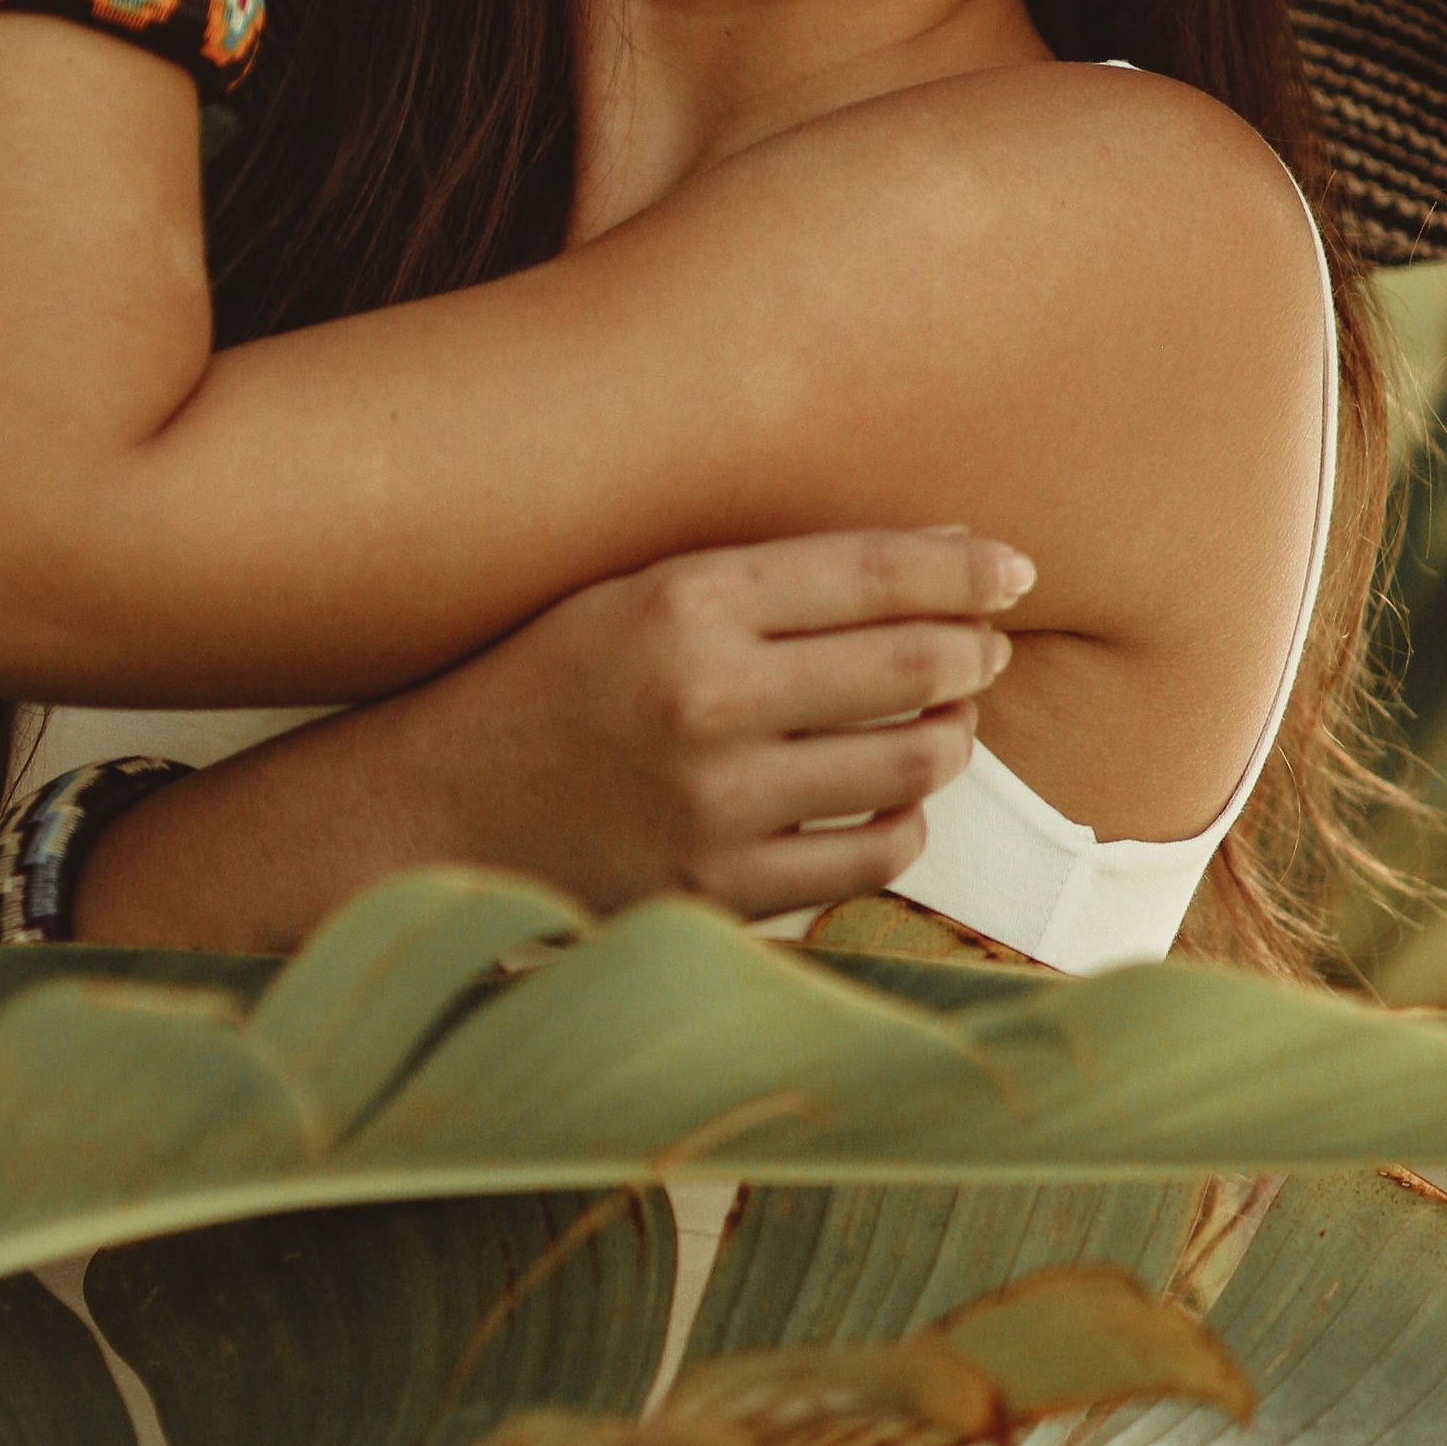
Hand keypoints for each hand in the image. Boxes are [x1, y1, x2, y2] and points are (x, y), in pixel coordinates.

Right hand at [389, 528, 1032, 918]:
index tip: (1014, 570)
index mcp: (681, 600)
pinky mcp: (719, 889)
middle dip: (974, 650)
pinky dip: (904, 821)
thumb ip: (779, 575)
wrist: (432, 812)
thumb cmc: (547, 680)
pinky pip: (874, 856)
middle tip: (982, 647)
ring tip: (940, 718)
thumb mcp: (638, 591)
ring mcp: (715, 804)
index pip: (876, 573)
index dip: (968, 569)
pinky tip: (887, 797)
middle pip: (916, 665)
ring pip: (914, 763)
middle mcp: (705, 698)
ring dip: (951, 735)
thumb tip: (950, 556)